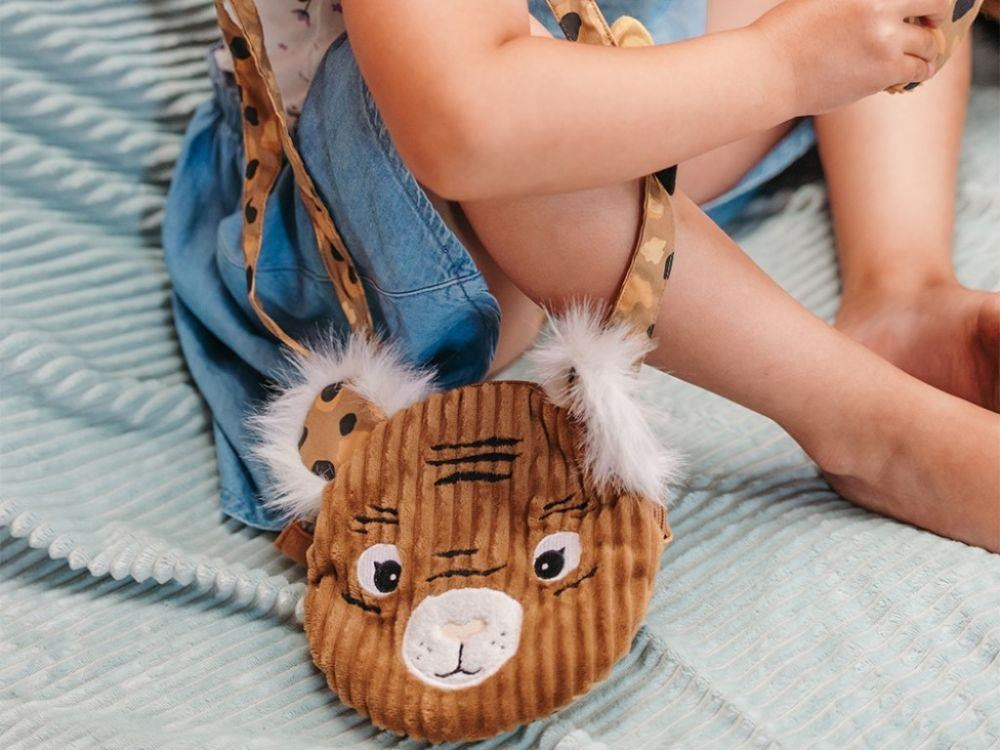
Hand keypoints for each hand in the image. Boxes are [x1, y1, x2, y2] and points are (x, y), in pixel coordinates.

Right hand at [752, 0, 949, 114]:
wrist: (767, 72)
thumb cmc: (785, 34)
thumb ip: (856, 0)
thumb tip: (874, 7)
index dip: (924, 0)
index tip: (919, 7)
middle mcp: (881, 7)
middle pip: (935, 6)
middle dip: (935, 16)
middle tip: (929, 25)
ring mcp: (885, 41)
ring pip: (930, 44)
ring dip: (928, 49)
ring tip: (922, 55)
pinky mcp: (882, 72)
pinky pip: (916, 70)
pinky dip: (917, 71)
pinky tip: (908, 72)